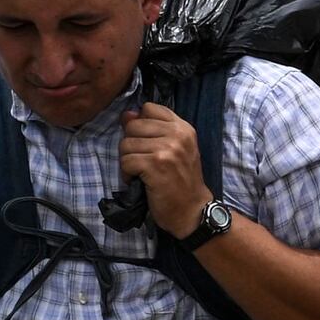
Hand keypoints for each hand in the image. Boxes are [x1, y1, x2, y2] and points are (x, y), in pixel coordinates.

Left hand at [117, 102, 208, 238]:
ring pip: (126, 144)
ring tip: (142, 172)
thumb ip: (153, 129)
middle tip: (144, 161)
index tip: (148, 142)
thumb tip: (126, 114)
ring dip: (128, 161)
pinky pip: (125, 161)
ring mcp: (167, 149)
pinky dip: (127, 174)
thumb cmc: (182, 181)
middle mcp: (178, 135)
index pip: (150, 108)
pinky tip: (138, 181)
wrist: (193, 211)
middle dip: (132, 144)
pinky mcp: (155, 165)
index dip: (142, 124)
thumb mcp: (175, 150)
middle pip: (133, 125)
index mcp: (184, 128)